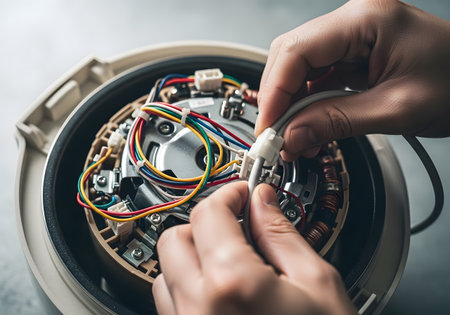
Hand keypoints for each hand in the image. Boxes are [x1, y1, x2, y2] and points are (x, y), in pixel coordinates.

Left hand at [153, 181, 354, 314]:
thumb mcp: (318, 285)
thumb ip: (283, 234)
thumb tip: (264, 201)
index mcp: (232, 284)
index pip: (209, 213)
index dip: (229, 194)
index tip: (244, 193)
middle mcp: (196, 308)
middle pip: (176, 237)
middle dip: (205, 223)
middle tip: (237, 225)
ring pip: (165, 270)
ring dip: (193, 255)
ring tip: (231, 260)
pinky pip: (168, 303)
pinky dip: (188, 286)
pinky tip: (221, 291)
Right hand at [256, 0, 449, 159]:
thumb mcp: (395, 109)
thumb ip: (336, 122)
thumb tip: (292, 136)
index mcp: (366, 19)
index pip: (297, 50)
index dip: (275, 92)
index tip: (268, 126)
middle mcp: (354, 22)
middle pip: (291, 57)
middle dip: (279, 100)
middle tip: (275, 136)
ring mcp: (352, 37)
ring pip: (300, 69)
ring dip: (292, 106)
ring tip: (293, 138)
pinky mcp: (354, 55)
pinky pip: (317, 78)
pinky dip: (308, 105)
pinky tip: (309, 126)